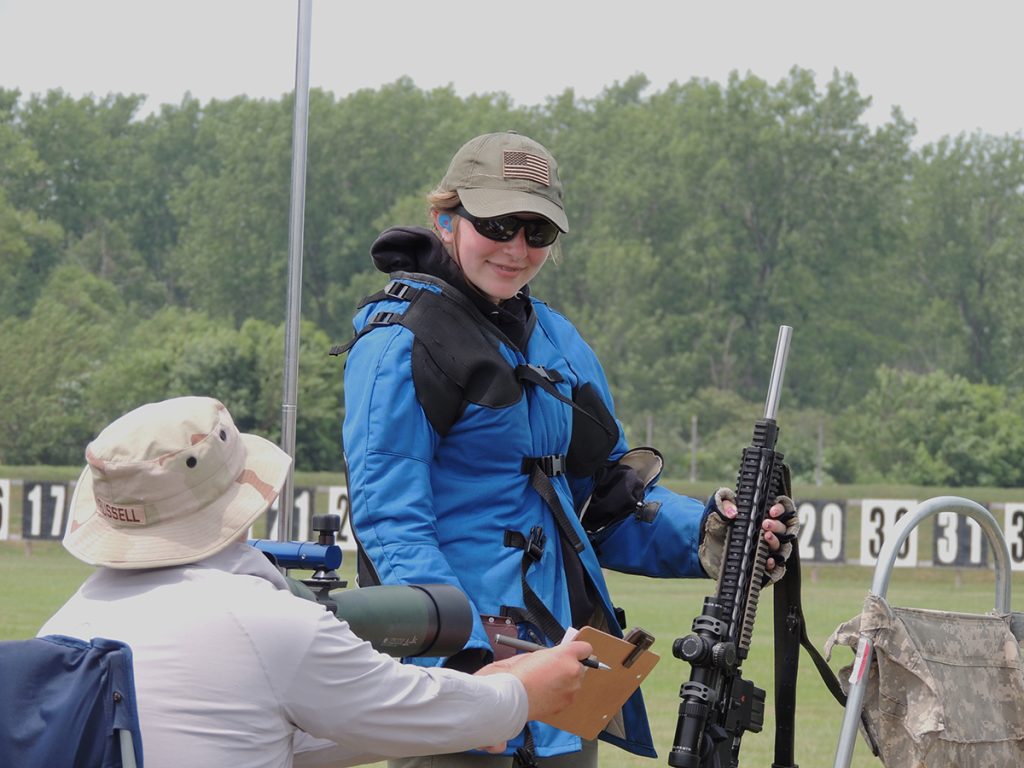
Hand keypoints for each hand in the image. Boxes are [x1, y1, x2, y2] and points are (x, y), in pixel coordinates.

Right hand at [475, 640, 591, 722]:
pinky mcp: (567, 702)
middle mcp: (573, 670)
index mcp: (566, 654)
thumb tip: (558, 656)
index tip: (573, 653)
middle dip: (569, 668)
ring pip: (574, 683)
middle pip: (580, 667)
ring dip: (565, 682)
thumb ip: (553, 654)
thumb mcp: (535, 653)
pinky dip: (560, 695)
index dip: (578, 651)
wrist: (512, 696)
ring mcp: (572, 688)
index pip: (585, 648)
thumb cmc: (519, 673)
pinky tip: (546, 694)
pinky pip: (568, 695)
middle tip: (554, 670)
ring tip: (546, 684)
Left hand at [700, 489, 798, 583]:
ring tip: (766, 537)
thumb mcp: (718, 509)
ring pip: (782, 546)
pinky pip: (776, 568)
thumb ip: (725, 504)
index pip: (781, 509)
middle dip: (777, 525)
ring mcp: (767, 549)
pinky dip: (774, 565)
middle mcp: (769, 532)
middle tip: (765, 524)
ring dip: (776, 542)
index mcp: (762, 515)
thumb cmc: (716, 524)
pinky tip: (767, 560)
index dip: (781, 509)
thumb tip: (732, 512)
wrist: (706, 546)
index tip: (771, 511)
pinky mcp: (762, 565)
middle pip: (784, 528)